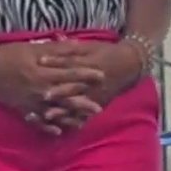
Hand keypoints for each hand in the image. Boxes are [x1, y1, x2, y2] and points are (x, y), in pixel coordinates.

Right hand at [0, 40, 105, 122]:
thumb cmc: (10, 54)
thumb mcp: (34, 47)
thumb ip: (56, 49)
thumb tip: (77, 44)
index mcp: (44, 72)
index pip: (71, 74)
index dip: (87, 76)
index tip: (102, 77)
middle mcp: (40, 90)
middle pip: (66, 97)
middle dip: (83, 102)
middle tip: (99, 107)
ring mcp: (31, 102)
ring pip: (55, 112)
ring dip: (69, 118)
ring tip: (83, 122)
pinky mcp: (22, 109)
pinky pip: (37, 121)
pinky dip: (48, 127)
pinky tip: (58, 132)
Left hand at [27, 37, 144, 134]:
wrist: (130, 66)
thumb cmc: (107, 52)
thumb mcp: (91, 47)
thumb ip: (73, 48)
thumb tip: (53, 43)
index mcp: (91, 64)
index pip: (71, 63)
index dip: (56, 62)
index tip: (40, 62)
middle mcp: (93, 82)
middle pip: (74, 87)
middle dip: (58, 92)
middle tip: (42, 96)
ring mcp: (96, 96)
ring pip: (77, 105)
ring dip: (63, 111)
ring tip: (47, 116)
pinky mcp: (98, 105)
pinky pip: (84, 116)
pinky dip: (72, 121)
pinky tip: (59, 127)